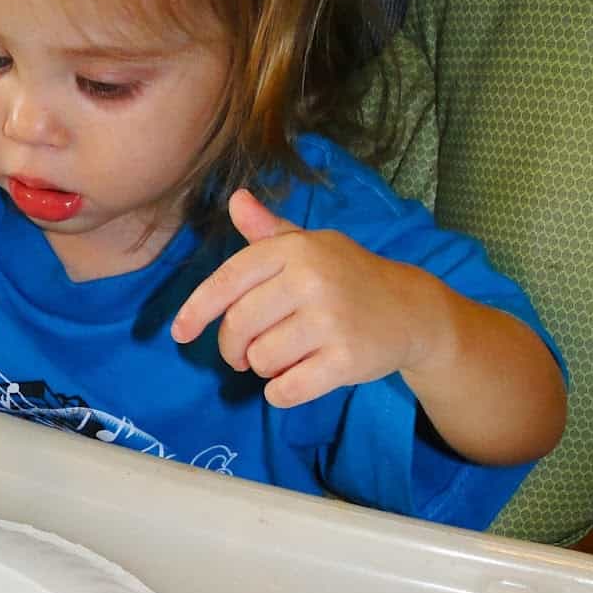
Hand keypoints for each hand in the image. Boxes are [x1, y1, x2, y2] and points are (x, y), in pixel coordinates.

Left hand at [170, 189, 428, 406]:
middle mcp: (310, 280)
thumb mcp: (311, 247)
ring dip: (265, 367)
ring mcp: (329, 320)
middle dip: (234, 348)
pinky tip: (297, 378)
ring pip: (260, 360)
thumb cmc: (349, 277)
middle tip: (246, 353)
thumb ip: (269, 232)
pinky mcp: (345, 359)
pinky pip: (286, 389)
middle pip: (238, 327)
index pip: (227, 282)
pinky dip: (282, 392)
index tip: (180, 334)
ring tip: (288, 355)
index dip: (196, 311)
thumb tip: (236, 200)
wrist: (411, 310)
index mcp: (294, 250)